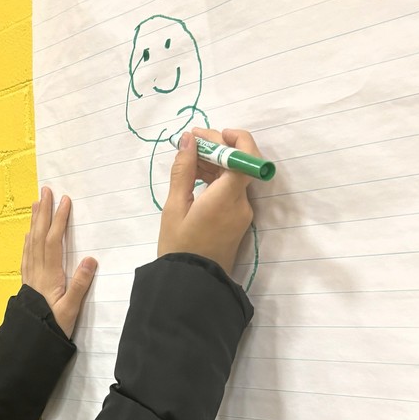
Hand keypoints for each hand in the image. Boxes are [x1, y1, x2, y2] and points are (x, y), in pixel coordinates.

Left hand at [21, 187, 97, 337]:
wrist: (30, 341)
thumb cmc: (53, 328)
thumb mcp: (70, 310)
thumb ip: (79, 285)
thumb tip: (90, 260)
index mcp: (49, 276)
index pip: (53, 242)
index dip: (58, 221)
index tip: (65, 201)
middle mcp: (37, 272)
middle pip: (39, 237)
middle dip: (43, 213)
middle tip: (46, 191)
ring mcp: (31, 276)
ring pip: (31, 243)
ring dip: (34, 222)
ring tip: (36, 203)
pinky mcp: (28, 283)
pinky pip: (27, 255)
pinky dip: (29, 240)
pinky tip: (29, 234)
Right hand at [158, 127, 259, 272]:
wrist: (191, 284)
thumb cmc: (178, 248)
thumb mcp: (174, 207)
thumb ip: (183, 171)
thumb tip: (189, 140)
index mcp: (226, 198)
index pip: (244, 157)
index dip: (231, 139)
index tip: (206, 135)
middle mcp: (241, 203)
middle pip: (240, 164)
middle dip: (218, 148)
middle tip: (191, 143)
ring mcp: (242, 213)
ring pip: (235, 177)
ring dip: (216, 163)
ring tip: (189, 160)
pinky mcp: (238, 221)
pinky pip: (231, 192)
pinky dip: (217, 180)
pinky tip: (196, 178)